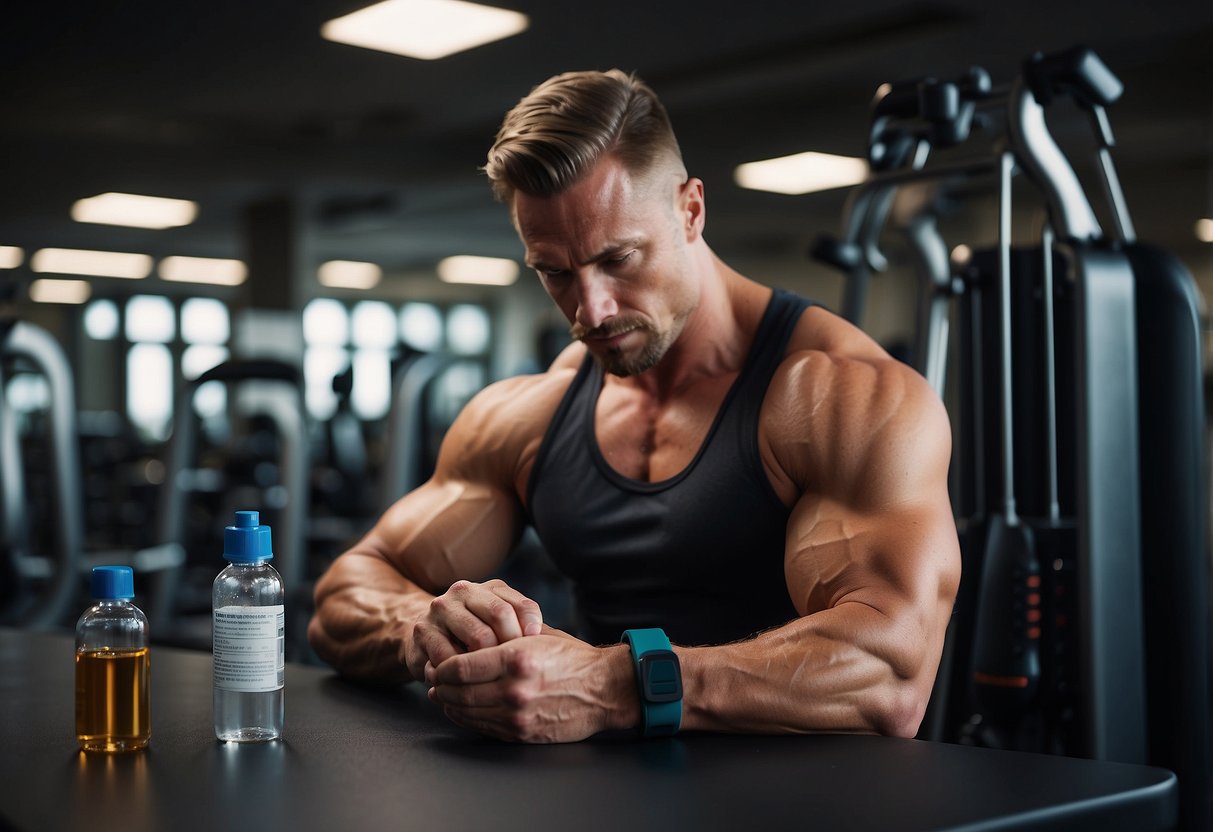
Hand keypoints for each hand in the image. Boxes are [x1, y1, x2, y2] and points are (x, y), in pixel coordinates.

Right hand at [404, 579, 542, 679]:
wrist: (423, 639)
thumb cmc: (474, 637)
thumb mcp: (499, 627)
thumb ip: (521, 630)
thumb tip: (550, 645)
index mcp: (490, 588)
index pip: (522, 605)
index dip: (532, 629)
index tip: (536, 652)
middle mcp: (464, 591)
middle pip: (501, 615)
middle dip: (511, 646)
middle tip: (514, 669)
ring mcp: (442, 608)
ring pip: (478, 636)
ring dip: (488, 661)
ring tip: (492, 677)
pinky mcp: (424, 631)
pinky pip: (451, 657)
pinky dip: (462, 674)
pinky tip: (467, 683)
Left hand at [426, 634, 636, 742]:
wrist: (604, 690)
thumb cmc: (572, 659)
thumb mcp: (538, 636)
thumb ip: (504, 635)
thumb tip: (468, 635)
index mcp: (516, 658)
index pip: (460, 667)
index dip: (441, 667)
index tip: (436, 663)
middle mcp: (514, 689)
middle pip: (457, 692)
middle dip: (439, 687)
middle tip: (432, 680)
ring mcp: (517, 715)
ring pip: (466, 712)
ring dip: (448, 704)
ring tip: (442, 695)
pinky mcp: (521, 733)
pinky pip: (482, 727)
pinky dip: (466, 718)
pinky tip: (461, 710)